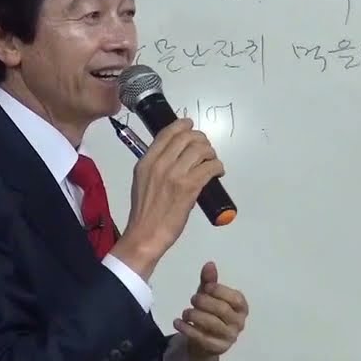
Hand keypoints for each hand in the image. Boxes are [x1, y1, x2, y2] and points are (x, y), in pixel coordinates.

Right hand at [111, 119, 224, 277]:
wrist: (146, 234)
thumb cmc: (145, 212)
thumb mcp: (142, 181)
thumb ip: (156, 166)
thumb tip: (175, 156)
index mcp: (147, 161)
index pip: (167, 133)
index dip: (182, 125)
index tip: (191, 126)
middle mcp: (160, 164)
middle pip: (187, 137)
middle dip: (201, 139)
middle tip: (206, 149)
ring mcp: (175, 175)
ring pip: (201, 149)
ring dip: (211, 153)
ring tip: (212, 161)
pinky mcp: (190, 187)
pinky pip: (210, 167)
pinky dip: (218, 167)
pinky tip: (218, 173)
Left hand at [174, 261, 247, 360]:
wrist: (205, 342)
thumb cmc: (210, 313)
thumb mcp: (209, 295)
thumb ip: (209, 281)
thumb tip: (209, 264)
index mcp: (241, 307)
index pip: (235, 298)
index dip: (220, 291)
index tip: (206, 287)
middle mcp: (239, 322)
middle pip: (223, 310)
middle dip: (206, 302)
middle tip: (192, 299)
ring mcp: (230, 337)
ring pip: (213, 325)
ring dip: (196, 316)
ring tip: (185, 312)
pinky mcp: (218, 348)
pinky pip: (202, 338)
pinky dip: (188, 329)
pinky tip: (177, 322)